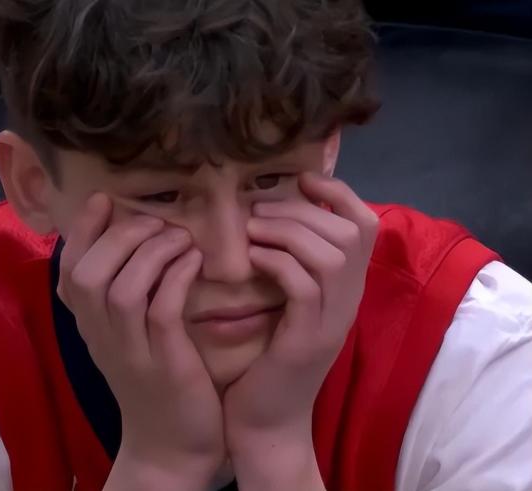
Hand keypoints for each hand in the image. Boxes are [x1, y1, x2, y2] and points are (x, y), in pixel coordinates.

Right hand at [57, 194, 224, 489]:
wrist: (170, 447)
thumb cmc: (155, 381)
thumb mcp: (127, 338)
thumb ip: (121, 296)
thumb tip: (131, 241)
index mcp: (90, 327)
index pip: (68, 271)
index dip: (81, 230)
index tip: (104, 200)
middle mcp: (101, 337)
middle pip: (88, 274)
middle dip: (120, 236)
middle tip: (154, 222)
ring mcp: (131, 352)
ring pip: (121, 289)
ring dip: (151, 252)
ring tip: (179, 237)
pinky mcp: (164, 363)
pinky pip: (161, 309)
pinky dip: (175, 276)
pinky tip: (193, 260)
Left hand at [223, 173, 378, 489]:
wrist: (266, 421)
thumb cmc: (268, 358)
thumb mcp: (287, 305)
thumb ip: (292, 265)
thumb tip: (271, 214)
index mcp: (346, 289)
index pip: (367, 226)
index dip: (340, 193)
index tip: (302, 180)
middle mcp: (348, 301)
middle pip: (350, 233)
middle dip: (303, 210)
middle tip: (260, 210)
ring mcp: (332, 322)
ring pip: (329, 255)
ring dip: (287, 232)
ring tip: (251, 230)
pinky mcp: (307, 340)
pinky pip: (303, 286)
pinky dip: (277, 263)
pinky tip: (252, 259)